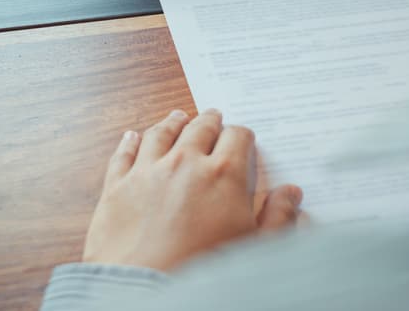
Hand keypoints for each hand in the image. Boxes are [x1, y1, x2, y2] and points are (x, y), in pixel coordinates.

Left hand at [82, 109, 303, 270]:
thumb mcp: (255, 250)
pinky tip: (133, 136)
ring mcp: (147, 171)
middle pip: (199, 128)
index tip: (243, 139)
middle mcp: (184, 162)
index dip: (242, 135)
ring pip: (160, 133)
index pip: (237, 137)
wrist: (145, 291)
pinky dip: (130, 141)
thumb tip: (291, 194)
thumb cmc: (203, 273)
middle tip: (214, 117)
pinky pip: (124, 153)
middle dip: (210, 121)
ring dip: (172, 122)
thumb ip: (278, 218)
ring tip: (178, 117)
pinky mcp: (117, 186)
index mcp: (223, 174)